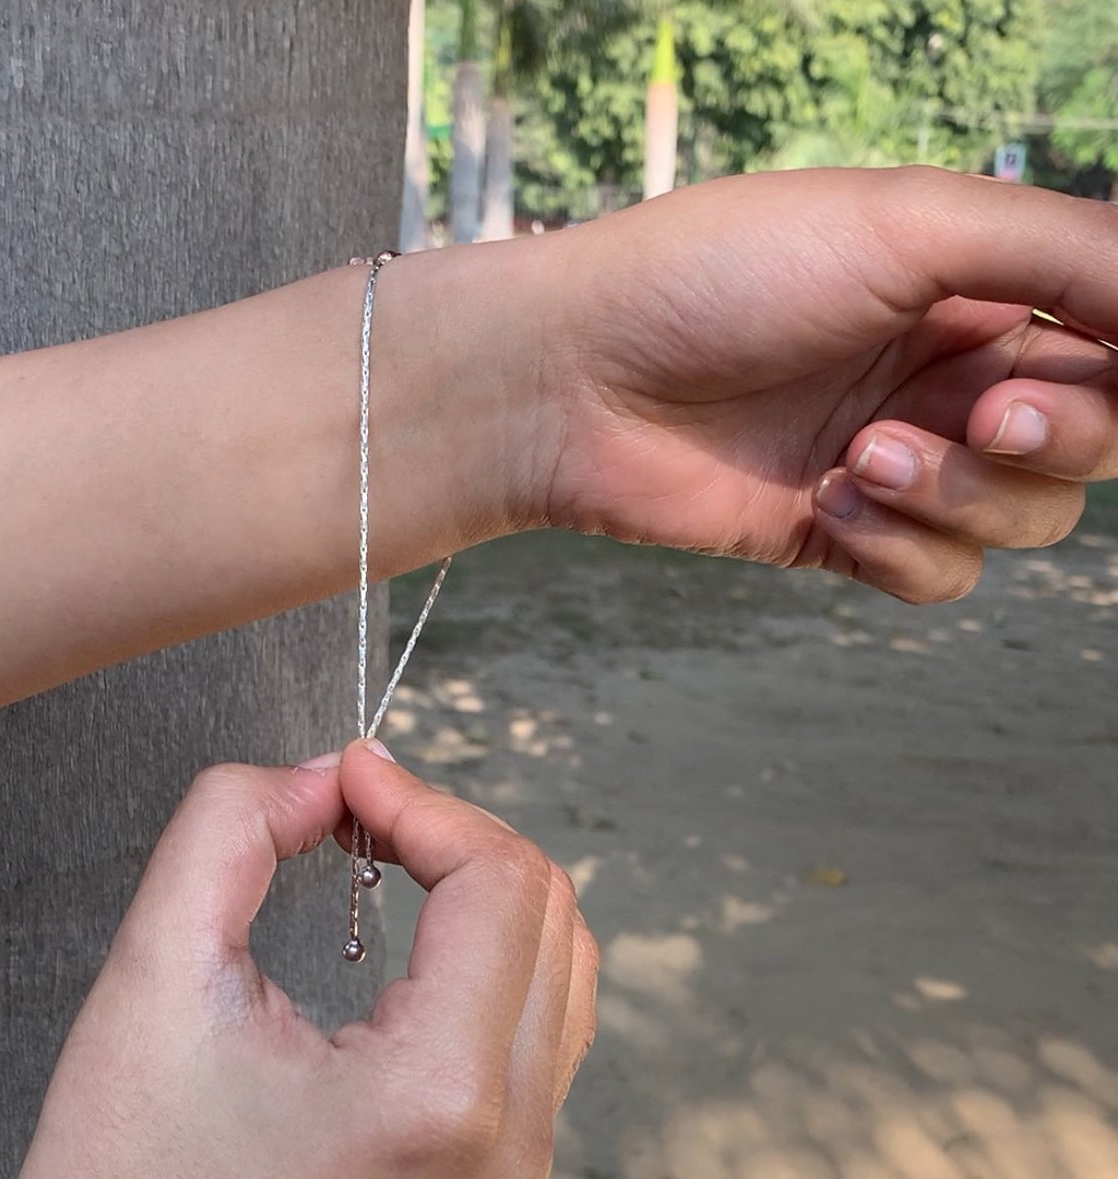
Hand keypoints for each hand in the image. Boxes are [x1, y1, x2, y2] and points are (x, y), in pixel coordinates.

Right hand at [20, 742, 597, 1178]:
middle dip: (449, 832)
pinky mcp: (502, 1170)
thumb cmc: (131, 1178)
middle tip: (363, 811)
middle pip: (543, 908)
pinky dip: (494, 947)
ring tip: (390, 855)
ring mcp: (516, 1166)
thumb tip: (324, 777)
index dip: (421, 800)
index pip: (498, 879)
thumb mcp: (151, 982)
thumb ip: (226, 833)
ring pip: (560, 962)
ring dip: (478, 882)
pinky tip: (427, 926)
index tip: (353, 776)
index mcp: (438, 1095)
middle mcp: (506, 1143)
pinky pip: (546, 1023)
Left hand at [533, 166, 1117, 601]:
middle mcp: (941, 372)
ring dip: (959, 497)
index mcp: (971, 285)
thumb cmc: (718, 277)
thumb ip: (1063, 250)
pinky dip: (901, 550)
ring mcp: (893, 459)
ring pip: (1019, 518)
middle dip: (1056, 438)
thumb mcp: (907, 224)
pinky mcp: (840, 532)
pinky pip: (935, 574)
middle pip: (1086, 440)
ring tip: (862, 456)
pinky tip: (829, 505)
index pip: (1112, 342)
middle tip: (985, 417)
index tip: (1072, 381)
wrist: (577, 376)